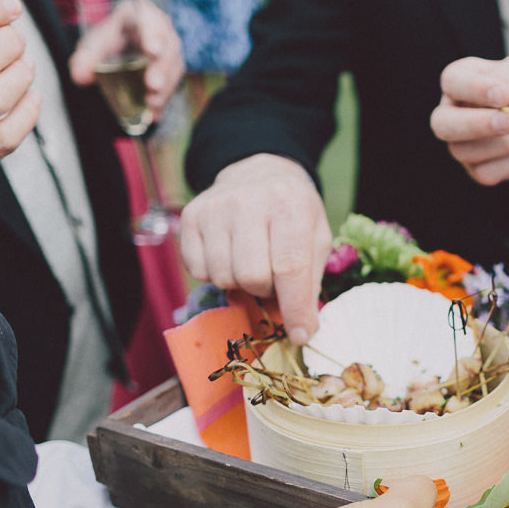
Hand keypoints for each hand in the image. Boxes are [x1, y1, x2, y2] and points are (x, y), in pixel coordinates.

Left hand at [70, 0, 183, 122]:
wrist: (120, 50)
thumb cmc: (107, 43)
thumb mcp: (91, 47)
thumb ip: (83, 59)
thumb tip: (81, 77)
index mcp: (137, 16)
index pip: (148, 20)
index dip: (152, 34)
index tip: (152, 50)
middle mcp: (159, 30)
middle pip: (168, 45)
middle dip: (162, 67)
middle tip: (153, 85)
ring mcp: (169, 51)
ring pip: (174, 66)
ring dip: (165, 87)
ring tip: (152, 103)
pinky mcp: (172, 70)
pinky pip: (173, 84)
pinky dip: (164, 100)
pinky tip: (155, 113)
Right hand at [179, 154, 331, 344]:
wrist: (260, 173)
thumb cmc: (293, 212)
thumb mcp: (316, 237)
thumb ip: (310, 282)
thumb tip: (302, 330)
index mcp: (289, 204)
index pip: (290, 267)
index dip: (294, 308)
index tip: (300, 334)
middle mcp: (249, 201)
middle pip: (251, 276)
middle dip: (265, 290)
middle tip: (271, 279)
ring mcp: (215, 207)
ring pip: (222, 277)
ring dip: (240, 283)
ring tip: (251, 263)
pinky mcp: (191, 216)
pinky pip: (199, 270)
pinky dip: (216, 274)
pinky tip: (229, 255)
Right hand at [431, 55, 508, 185]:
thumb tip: (498, 95)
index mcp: (459, 81)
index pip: (451, 81)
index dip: (474, 89)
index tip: (502, 95)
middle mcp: (451, 113)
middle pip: (441, 124)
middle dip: (477, 125)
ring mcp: (459, 143)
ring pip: (463, 152)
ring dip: (504, 144)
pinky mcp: (475, 169)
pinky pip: (486, 172)